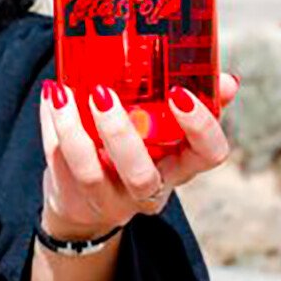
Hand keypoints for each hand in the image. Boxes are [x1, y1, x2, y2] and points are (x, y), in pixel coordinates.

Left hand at [38, 74, 240, 241]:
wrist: (87, 200)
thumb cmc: (140, 149)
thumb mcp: (169, 129)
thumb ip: (196, 100)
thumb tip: (228, 81)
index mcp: (182, 165)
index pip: (209, 154)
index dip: (200, 127)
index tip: (180, 93)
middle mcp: (149, 188)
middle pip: (140, 174)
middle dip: (120, 133)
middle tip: (102, 92)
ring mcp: (109, 198)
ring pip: (91, 173)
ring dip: (73, 130)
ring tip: (63, 92)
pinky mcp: (74, 196)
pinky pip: (58, 162)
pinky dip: (51, 125)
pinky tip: (51, 95)